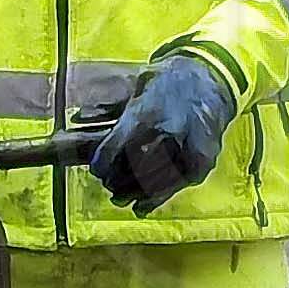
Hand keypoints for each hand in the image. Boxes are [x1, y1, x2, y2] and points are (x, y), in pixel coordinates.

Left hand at [85, 53, 236, 212]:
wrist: (209, 81)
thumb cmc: (166, 84)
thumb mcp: (136, 89)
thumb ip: (112, 109)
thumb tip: (79, 118)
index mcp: (146, 112)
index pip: (116, 145)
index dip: (103, 162)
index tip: (97, 170)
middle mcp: (169, 131)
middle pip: (135, 168)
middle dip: (118, 181)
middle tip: (108, 184)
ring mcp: (189, 148)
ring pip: (155, 182)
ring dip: (134, 192)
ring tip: (119, 198)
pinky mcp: (203, 161)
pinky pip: (176, 186)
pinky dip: (156, 198)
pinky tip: (141, 206)